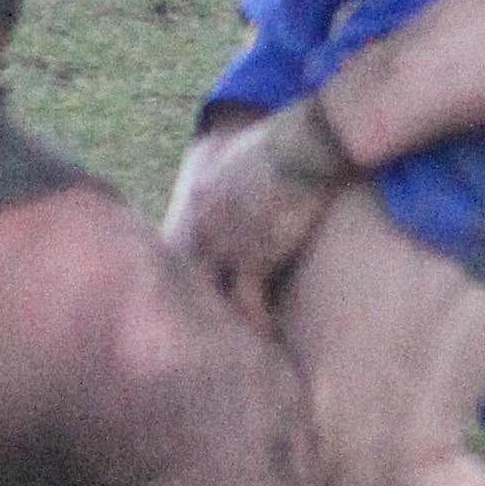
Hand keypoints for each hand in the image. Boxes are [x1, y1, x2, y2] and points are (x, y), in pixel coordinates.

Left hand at [164, 100, 360, 324]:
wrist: (301, 146)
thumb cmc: (285, 140)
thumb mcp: (241, 150)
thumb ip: (232, 166)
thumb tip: (241, 164)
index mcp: (201, 196)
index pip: (183, 240)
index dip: (189, 263)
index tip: (194, 281)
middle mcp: (203, 224)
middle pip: (188, 271)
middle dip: (192, 296)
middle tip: (197, 324)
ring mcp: (224, 245)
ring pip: (211, 293)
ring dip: (220, 318)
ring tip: (228, 345)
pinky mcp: (252, 260)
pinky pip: (246, 303)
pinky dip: (254, 322)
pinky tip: (264, 339)